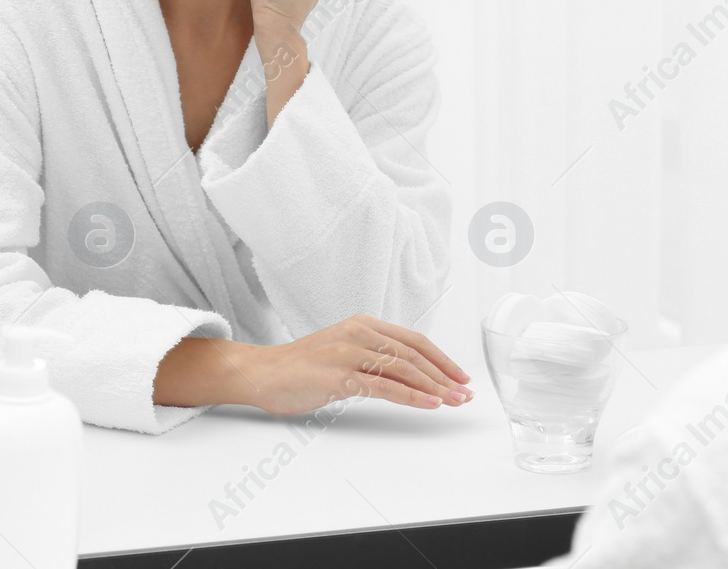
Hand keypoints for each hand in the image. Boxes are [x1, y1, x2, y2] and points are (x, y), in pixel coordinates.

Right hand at [243, 314, 473, 415]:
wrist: (262, 373)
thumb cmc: (301, 367)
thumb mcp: (342, 350)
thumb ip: (371, 354)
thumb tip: (408, 372)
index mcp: (362, 324)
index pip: (413, 340)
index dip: (441, 358)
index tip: (460, 375)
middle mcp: (358, 334)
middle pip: (414, 354)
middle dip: (445, 374)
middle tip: (465, 392)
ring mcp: (349, 354)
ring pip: (404, 369)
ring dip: (435, 387)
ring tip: (454, 401)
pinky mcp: (339, 376)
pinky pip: (384, 387)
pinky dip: (411, 396)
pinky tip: (429, 403)